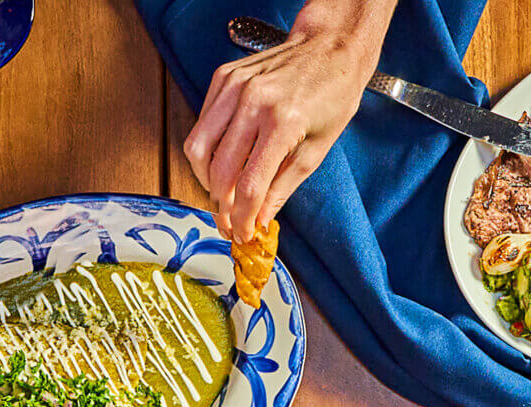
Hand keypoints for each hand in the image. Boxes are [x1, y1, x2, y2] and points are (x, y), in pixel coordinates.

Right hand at [182, 0, 392, 239]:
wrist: (330, 48)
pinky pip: (201, 124)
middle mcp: (253, 101)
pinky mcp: (223, 78)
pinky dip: (207, 150)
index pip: (249, 185)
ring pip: (198, 148)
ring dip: (207, 179)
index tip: (242, 234)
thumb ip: (283, 188)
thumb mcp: (318, 150)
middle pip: (219, 171)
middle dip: (222, 205)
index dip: (241, 218)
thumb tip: (258, 220)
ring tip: (225, 191)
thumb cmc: (332, 96)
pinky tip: (225, 159)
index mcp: (283, 122)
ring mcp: (234, 86)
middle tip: (230, 219)